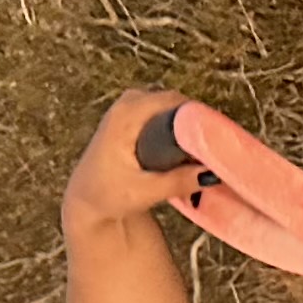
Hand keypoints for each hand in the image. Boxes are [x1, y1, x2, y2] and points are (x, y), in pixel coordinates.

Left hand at [62, 87, 208, 231]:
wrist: (85, 201)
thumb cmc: (106, 196)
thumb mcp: (143, 192)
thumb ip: (178, 182)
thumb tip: (212, 173)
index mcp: (127, 113)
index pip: (175, 101)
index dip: (199, 118)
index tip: (217, 140)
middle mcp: (128, 102)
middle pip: (177, 103)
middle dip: (196, 124)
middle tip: (212, 152)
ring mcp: (129, 106)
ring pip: (173, 108)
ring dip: (188, 128)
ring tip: (199, 155)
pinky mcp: (132, 115)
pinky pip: (165, 112)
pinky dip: (177, 129)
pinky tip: (186, 153)